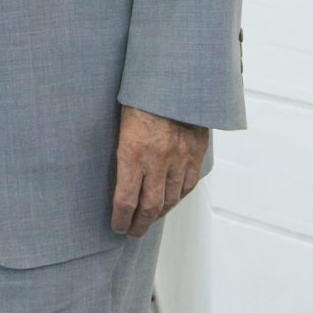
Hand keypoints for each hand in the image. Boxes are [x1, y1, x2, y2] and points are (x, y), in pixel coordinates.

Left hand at [111, 106, 208, 238]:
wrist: (174, 80)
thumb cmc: (140, 97)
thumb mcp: (120, 123)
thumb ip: (122, 151)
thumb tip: (117, 176)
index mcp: (133, 152)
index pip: (125, 199)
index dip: (120, 219)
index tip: (117, 226)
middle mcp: (157, 160)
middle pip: (149, 206)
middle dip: (139, 224)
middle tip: (133, 232)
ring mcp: (179, 158)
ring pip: (170, 199)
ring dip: (159, 214)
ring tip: (150, 220)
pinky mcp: (195, 152)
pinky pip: (188, 184)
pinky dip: (178, 197)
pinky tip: (171, 201)